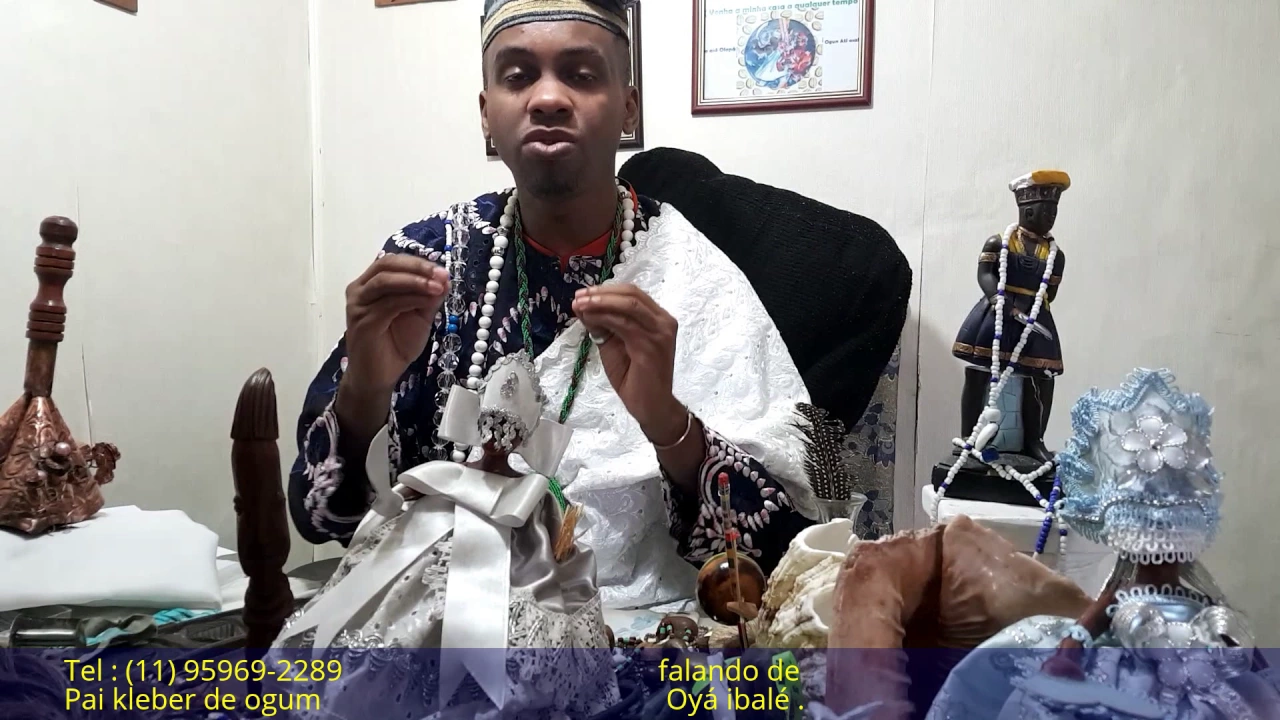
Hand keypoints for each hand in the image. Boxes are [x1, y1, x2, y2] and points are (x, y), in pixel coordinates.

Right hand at [343, 253, 449, 393]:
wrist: (378, 377)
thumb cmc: (395, 345)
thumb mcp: (419, 317)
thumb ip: (428, 297)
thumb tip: (444, 278)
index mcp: (370, 284)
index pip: (393, 262)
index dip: (418, 262)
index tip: (442, 270)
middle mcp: (359, 290)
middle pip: (386, 265)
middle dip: (417, 267)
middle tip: (441, 274)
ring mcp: (358, 305)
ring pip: (386, 281)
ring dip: (415, 281)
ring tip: (438, 287)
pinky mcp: (363, 322)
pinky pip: (389, 304)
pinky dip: (411, 299)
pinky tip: (427, 301)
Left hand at [571, 284, 684, 442]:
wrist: (651, 406)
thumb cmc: (635, 379)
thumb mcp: (613, 345)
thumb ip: (602, 325)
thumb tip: (582, 307)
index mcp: (657, 318)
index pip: (632, 294)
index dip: (606, 290)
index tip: (582, 293)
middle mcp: (663, 321)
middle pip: (632, 294)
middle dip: (601, 293)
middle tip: (578, 297)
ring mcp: (660, 332)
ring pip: (628, 305)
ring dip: (600, 302)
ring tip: (579, 305)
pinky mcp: (651, 346)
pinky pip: (625, 324)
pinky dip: (605, 317)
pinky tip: (589, 318)